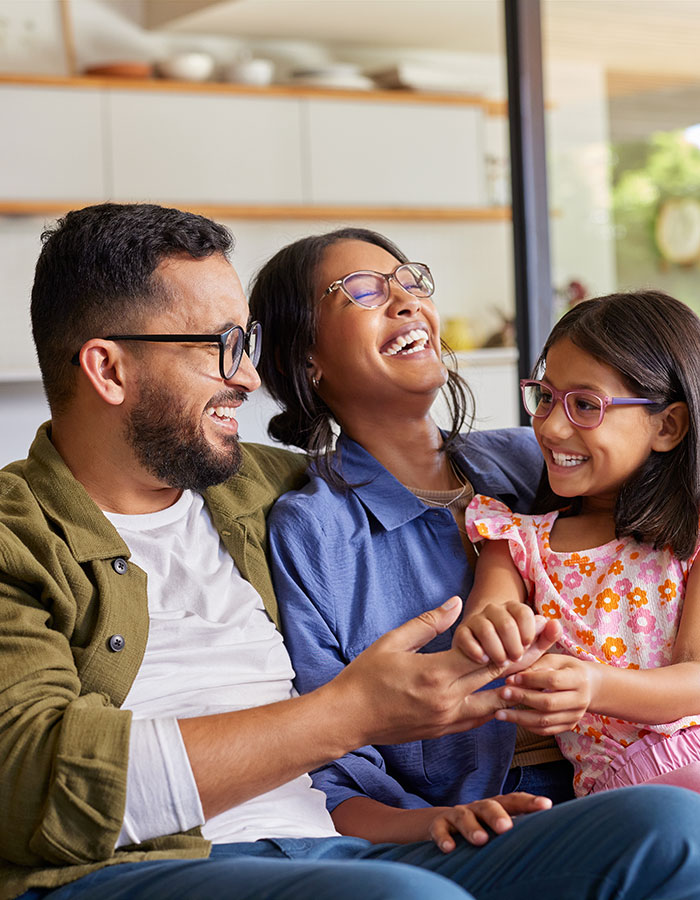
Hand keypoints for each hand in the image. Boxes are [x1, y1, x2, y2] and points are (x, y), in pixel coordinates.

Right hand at [329, 597, 562, 750]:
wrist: (348, 718)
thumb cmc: (365, 676)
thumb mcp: (393, 641)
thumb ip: (428, 622)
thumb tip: (457, 603)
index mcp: (435, 674)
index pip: (486, 656)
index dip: (515, 640)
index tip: (536, 626)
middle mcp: (447, 700)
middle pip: (498, 678)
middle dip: (528, 657)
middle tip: (552, 641)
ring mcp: (447, 720)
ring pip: (494, 703)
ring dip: (516, 686)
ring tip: (540, 672)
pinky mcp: (443, 732)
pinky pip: (478, 718)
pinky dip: (495, 705)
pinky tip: (506, 695)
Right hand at [429, 792, 551, 851]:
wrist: (440, 823)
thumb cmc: (479, 827)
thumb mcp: (496, 826)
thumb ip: (517, 828)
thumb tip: (550, 837)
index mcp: (495, 807)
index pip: (514, 800)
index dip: (529, 802)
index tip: (547, 805)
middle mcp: (477, 808)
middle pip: (488, 806)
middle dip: (497, 815)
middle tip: (506, 828)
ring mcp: (457, 815)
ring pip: (463, 816)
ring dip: (472, 827)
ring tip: (480, 840)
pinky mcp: (438, 825)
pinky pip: (439, 829)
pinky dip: (443, 838)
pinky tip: (449, 849)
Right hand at [455, 601, 540, 665]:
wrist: (485, 656)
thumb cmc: (512, 651)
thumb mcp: (532, 648)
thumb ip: (546, 637)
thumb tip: (555, 624)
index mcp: (513, 609)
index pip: (523, 612)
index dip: (528, 631)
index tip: (527, 646)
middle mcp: (493, 610)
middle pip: (506, 623)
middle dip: (513, 646)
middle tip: (515, 658)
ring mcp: (476, 620)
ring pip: (486, 630)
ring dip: (497, 651)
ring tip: (501, 662)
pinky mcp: (461, 632)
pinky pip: (466, 638)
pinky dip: (477, 651)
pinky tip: (484, 660)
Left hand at [494, 653, 599, 733]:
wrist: (589, 686)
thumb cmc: (566, 668)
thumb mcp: (554, 660)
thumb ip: (535, 666)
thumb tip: (510, 678)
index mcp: (578, 678)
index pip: (552, 681)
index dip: (530, 680)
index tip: (511, 679)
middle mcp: (580, 700)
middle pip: (548, 703)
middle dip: (522, 699)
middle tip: (502, 694)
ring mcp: (575, 716)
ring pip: (545, 721)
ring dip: (520, 718)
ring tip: (499, 713)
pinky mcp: (569, 726)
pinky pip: (546, 731)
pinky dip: (528, 726)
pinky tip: (513, 719)